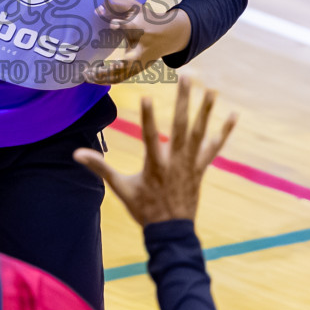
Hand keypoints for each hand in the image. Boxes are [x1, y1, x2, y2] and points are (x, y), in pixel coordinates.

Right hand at [73, 78, 235, 225]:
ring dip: (206, 111)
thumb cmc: (144, 209)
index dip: (148, 118)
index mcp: (154, 165)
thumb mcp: (121, 188)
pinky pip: (214, 148)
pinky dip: (224, 132)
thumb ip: (100, 168)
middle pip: (180, 127)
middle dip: (183, 102)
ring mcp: (191, 164)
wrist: (171, 231)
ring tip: (212, 90)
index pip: (149, 137)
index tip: (147, 96)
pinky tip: (233, 116)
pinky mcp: (201, 168)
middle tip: (187, 78)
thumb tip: (76, 154)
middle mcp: (175, 162)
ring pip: (200, 134)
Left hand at [83, 0, 190, 84]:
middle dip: (106, 70)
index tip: (112, 25)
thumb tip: (97, 9)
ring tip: (85, 74)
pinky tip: (92, 77)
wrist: (168, 35)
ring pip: (120, 76)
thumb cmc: (147, 20)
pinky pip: (120, 79)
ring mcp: (140, 63)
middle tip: (88, 69)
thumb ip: (117, 5)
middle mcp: (141, 49)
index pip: (132, 27)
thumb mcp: (135, 8)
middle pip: (125, 64)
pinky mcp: (137, 70)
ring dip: (102, 78)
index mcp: (142, 30)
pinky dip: (106, 79)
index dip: (121, 25)